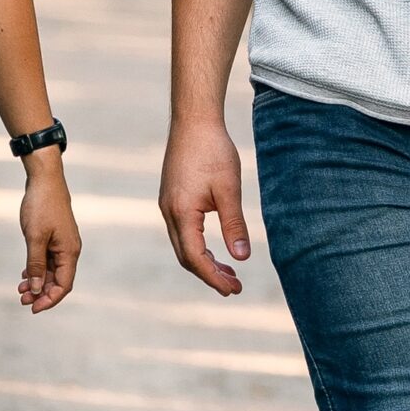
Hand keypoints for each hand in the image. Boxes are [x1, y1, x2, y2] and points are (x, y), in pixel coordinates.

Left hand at [17, 152, 80, 312]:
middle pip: (58, 280)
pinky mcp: (55, 237)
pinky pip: (48, 260)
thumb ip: (36, 265)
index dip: (49, 299)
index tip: (32, 308)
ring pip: (52, 271)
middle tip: (21, 299)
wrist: (44, 179)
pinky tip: (25, 274)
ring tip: (20, 289)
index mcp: (69, 252)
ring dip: (38, 281)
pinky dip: (38, 268)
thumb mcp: (35, 238)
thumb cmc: (41, 206)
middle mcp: (69, 250)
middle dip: (41, 292)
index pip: (63, 285)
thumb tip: (37, 289)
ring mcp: (63, 243)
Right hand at [160, 115, 249, 295]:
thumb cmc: (213, 151)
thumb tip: (242, 257)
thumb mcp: (229, 190)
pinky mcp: (171, 197)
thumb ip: (234, 225)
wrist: (193, 120)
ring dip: (203, 261)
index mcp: (181, 212)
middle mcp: (169, 211)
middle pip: (185, 256)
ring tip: (229, 271)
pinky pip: (181, 231)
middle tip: (235, 286)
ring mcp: (167, 204)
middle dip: (209, 274)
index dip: (214, 277)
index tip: (234, 290)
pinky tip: (215, 246)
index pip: (195, 257)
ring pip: (182, 245)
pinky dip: (197, 246)